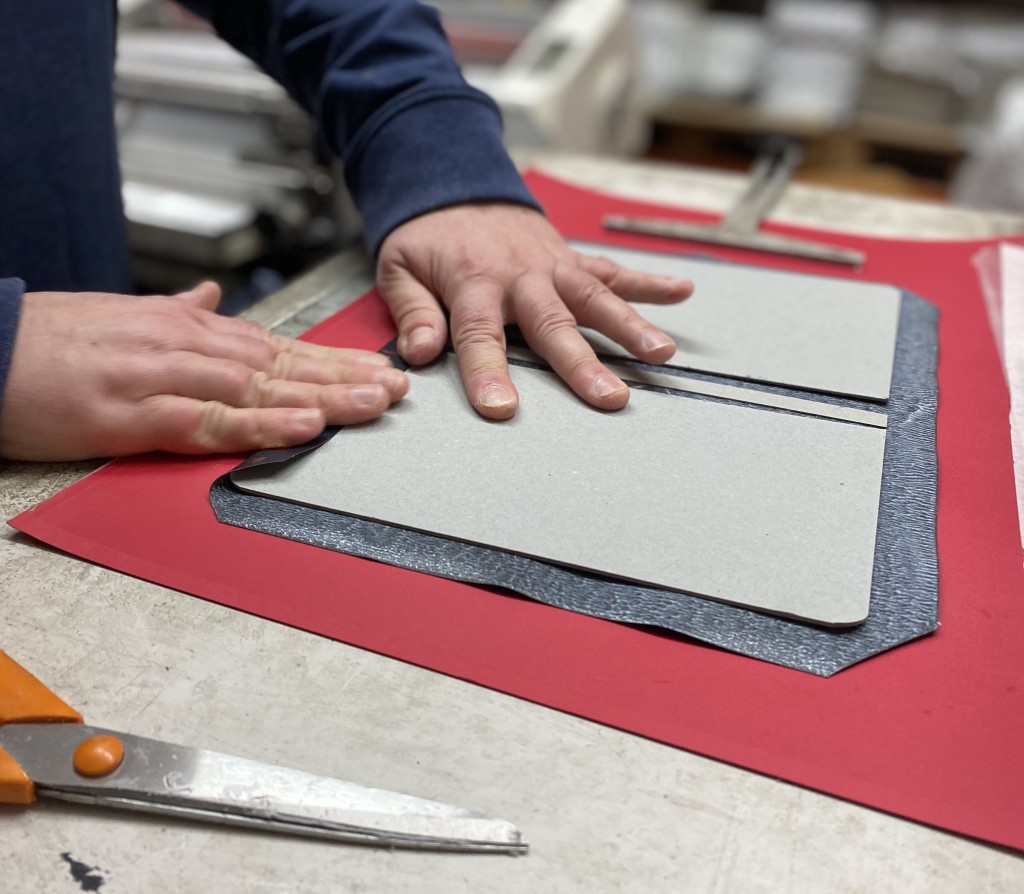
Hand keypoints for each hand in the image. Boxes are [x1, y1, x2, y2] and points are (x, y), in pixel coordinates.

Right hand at [0, 282, 406, 460]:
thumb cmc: (59, 339)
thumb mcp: (131, 315)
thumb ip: (183, 310)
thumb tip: (217, 298)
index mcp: (193, 332)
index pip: (281, 347)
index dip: (335, 361)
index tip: (378, 369)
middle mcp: (191, 348)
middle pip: (285, 366)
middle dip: (346, 378)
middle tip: (398, 389)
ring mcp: (168, 378)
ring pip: (261, 388)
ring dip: (322, 397)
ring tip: (373, 405)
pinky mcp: (138, 414)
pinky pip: (212, 420)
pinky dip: (261, 423)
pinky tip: (302, 426)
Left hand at [376, 203, 692, 417]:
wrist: (453, 179)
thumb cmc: (427, 235)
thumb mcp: (399, 268)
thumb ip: (411, 312)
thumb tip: (419, 354)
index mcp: (472, 281)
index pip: (479, 335)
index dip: (489, 372)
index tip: (502, 408)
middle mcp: (520, 275)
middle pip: (553, 323)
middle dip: (582, 362)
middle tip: (610, 396)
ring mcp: (551, 265)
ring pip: (594, 296)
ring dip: (630, 324)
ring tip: (661, 353)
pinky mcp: (569, 258)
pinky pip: (611, 270)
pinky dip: (647, 282)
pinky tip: (682, 292)